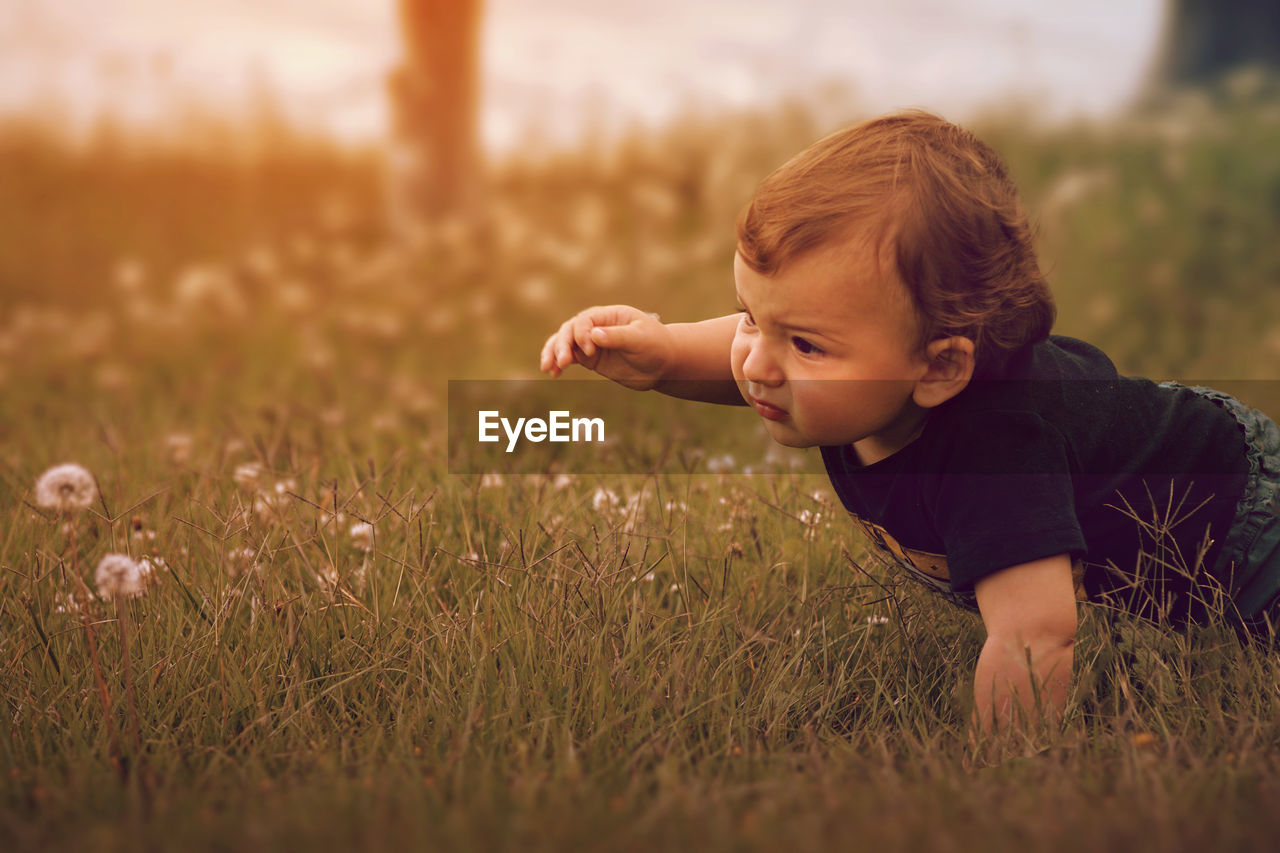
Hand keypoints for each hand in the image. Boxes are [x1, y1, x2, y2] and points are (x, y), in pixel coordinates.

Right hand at [539, 305, 673, 390]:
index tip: (590, 351)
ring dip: (554, 353)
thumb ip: (617, 336)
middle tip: (563, 362)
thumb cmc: (656, 346)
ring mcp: (592, 342)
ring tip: (548, 368)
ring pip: (564, 343)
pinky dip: (559, 364)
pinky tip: (553, 373)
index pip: (584, 320)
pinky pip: (570, 357)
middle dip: (562, 345)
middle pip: (569, 331)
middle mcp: (596, 326)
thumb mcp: (640, 339)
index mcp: (608, 315)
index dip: (582, 334)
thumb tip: (593, 334)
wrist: (663, 364)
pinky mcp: (591, 358)